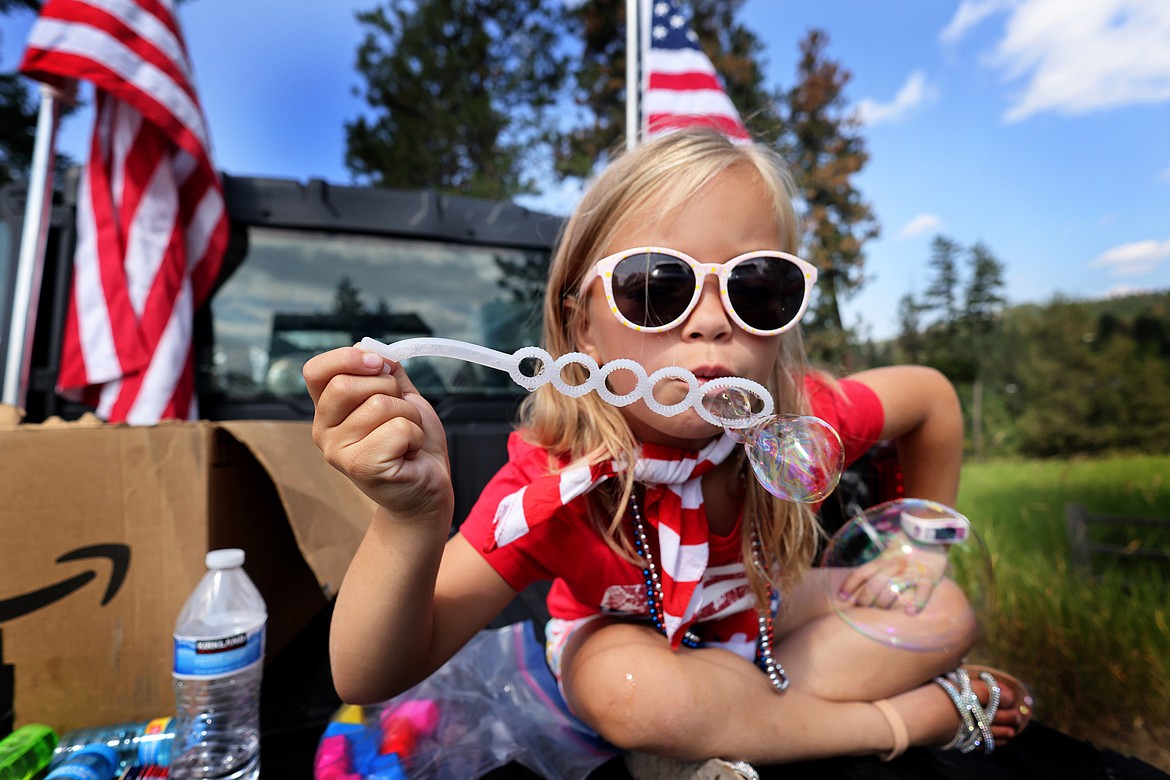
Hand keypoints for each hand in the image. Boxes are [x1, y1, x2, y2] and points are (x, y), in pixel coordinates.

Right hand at [303, 346, 452, 522]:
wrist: (428, 486)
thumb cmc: (411, 442)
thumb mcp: (400, 397)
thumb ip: (385, 371)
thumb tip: (370, 347)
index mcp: (328, 409)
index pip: (316, 371)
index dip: (347, 358)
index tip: (378, 364)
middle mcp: (324, 430)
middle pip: (346, 384)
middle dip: (389, 389)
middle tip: (401, 412)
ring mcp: (337, 452)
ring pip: (380, 405)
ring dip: (409, 416)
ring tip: (408, 436)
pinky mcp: (360, 467)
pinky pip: (398, 428)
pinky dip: (415, 435)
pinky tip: (409, 452)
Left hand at [836, 533, 949, 613]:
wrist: (929, 532)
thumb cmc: (907, 546)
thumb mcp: (887, 554)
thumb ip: (876, 566)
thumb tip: (859, 581)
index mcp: (881, 560)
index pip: (861, 573)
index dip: (849, 585)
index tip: (841, 597)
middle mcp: (893, 567)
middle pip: (874, 584)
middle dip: (865, 599)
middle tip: (862, 610)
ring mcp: (911, 572)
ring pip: (893, 589)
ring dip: (885, 602)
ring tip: (882, 613)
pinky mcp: (929, 576)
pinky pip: (923, 591)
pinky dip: (917, 602)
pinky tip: (909, 612)